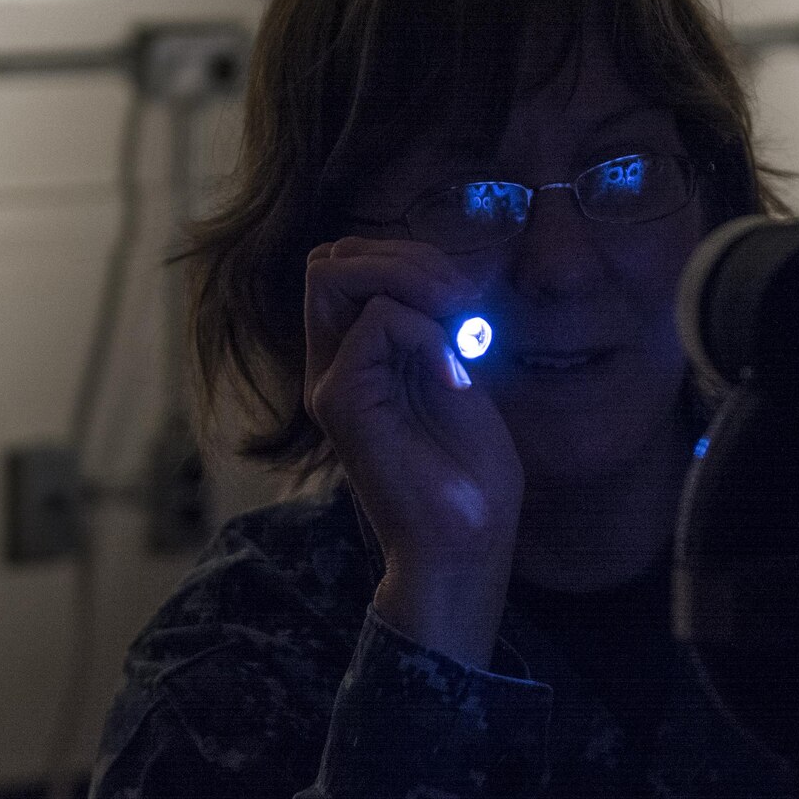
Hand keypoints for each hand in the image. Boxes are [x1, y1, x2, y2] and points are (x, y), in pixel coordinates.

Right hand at [303, 237, 522, 667]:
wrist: (466, 541)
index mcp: (357, 358)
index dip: (408, 260)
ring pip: (332, 270)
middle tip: (463, 302)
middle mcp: (332, 365)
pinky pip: (377, 320)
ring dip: (408, 274)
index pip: (348, 266)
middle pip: (329, 258)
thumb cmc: (469, 472)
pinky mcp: (340, 399)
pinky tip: (455, 372)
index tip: (466, 301)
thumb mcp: (457, 375)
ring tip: (458, 317)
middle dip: (405, 257)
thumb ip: (435, 326)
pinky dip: (427, 328)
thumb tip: (435, 275)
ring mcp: (330, 380)